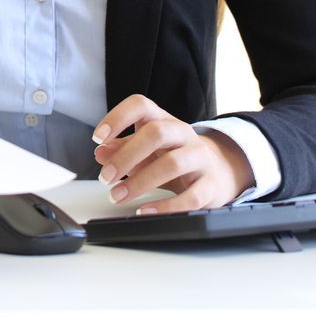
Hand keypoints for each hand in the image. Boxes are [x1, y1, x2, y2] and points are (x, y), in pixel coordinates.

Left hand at [92, 95, 250, 214]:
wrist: (218, 172)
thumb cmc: (174, 157)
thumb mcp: (147, 149)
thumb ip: (123, 149)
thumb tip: (101, 154)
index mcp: (163, 120)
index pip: (140, 105)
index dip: (117, 118)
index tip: (97, 138)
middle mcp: (184, 134)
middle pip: (156, 133)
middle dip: (126, 156)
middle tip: (105, 177)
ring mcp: (201, 158)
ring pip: (173, 164)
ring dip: (140, 182)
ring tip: (118, 195)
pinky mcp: (211, 185)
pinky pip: (191, 196)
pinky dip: (165, 206)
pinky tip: (145, 211)